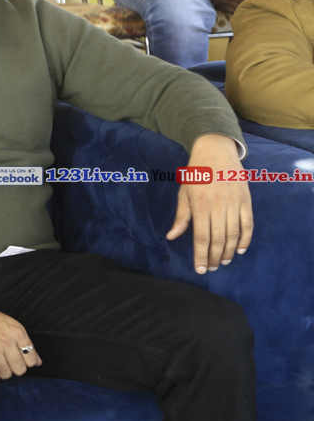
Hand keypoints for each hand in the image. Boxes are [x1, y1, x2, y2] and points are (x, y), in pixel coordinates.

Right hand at [0, 291, 40, 380]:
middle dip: (14, 368)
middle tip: (7, 362)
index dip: (26, 362)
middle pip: (19, 370)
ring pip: (5, 374)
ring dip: (1, 372)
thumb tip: (38, 362)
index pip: (31, 359)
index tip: (19, 359)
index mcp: (17, 332)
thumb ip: (25, 343)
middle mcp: (6, 341)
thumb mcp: (11, 325)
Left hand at [166, 134, 252, 273]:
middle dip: (214, 257)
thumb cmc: (196, 173)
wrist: (215, 151)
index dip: (201, 255)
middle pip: (218, 239)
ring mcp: (234, 203)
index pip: (201, 237)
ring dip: (229, 251)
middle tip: (211, 268)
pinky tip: (240, 249)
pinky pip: (248, 223)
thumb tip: (172, 236)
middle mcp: (218, 205)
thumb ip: (181, 216)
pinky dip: (246, 238)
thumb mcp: (184, 193)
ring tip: (223, 262)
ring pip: (233, 234)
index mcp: (200, 205)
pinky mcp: (246, 200)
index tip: (200, 269)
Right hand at [201, 0, 252, 13]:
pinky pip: (227, 11)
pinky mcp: (217, 4)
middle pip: (240, 7)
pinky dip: (234, 10)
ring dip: (241, 9)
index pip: (245, 0)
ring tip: (248, 5)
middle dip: (249, 5)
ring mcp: (220, 4)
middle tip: (256, 2)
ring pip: (234, 11)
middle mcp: (225, 1)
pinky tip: (238, 6)